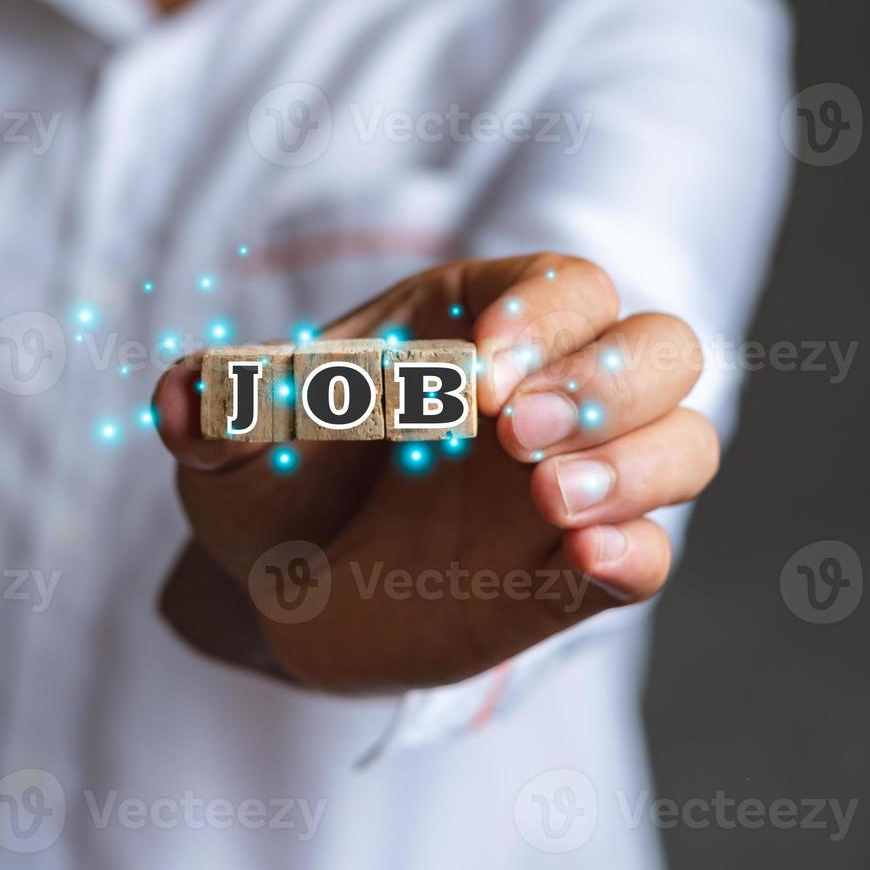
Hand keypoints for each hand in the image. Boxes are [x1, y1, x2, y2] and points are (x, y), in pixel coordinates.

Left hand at [153, 254, 715, 692]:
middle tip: (520, 433)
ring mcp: (573, 479)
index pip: (562, 286)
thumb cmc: (275, 477)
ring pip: (682, 442)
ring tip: (549, 501)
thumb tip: (186, 397)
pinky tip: (585, 560)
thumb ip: (217, 410)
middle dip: (610, 382)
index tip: (480, 379)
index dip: (541, 319)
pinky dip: (635, 553)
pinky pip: (648, 554)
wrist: (285, 584)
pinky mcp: (575, 571)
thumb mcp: (231, 440)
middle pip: (658, 347)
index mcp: (478, 320)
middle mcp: (549, 387)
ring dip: (638, 466)